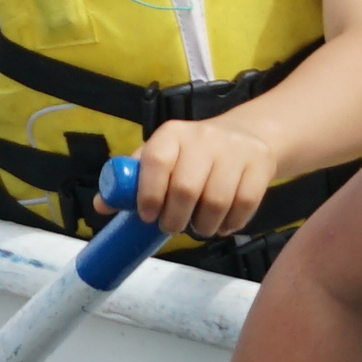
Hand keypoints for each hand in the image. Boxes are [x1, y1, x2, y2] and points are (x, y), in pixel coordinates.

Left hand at [126, 110, 288, 247]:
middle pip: (186, 188)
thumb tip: (102, 205)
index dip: (148, 193)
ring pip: (216, 201)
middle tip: (172, 228)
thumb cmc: (193, 154)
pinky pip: (244, 205)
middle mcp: (204, 137)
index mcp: (172, 134)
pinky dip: (231, 223)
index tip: (147, 216)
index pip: (155, 161)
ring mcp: (235, 150)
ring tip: (198, 227)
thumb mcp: (161, 157)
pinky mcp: (260, 165)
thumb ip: (132, 181)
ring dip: (204, 225)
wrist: (248, 135)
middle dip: (175, 218)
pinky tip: (222, 224)